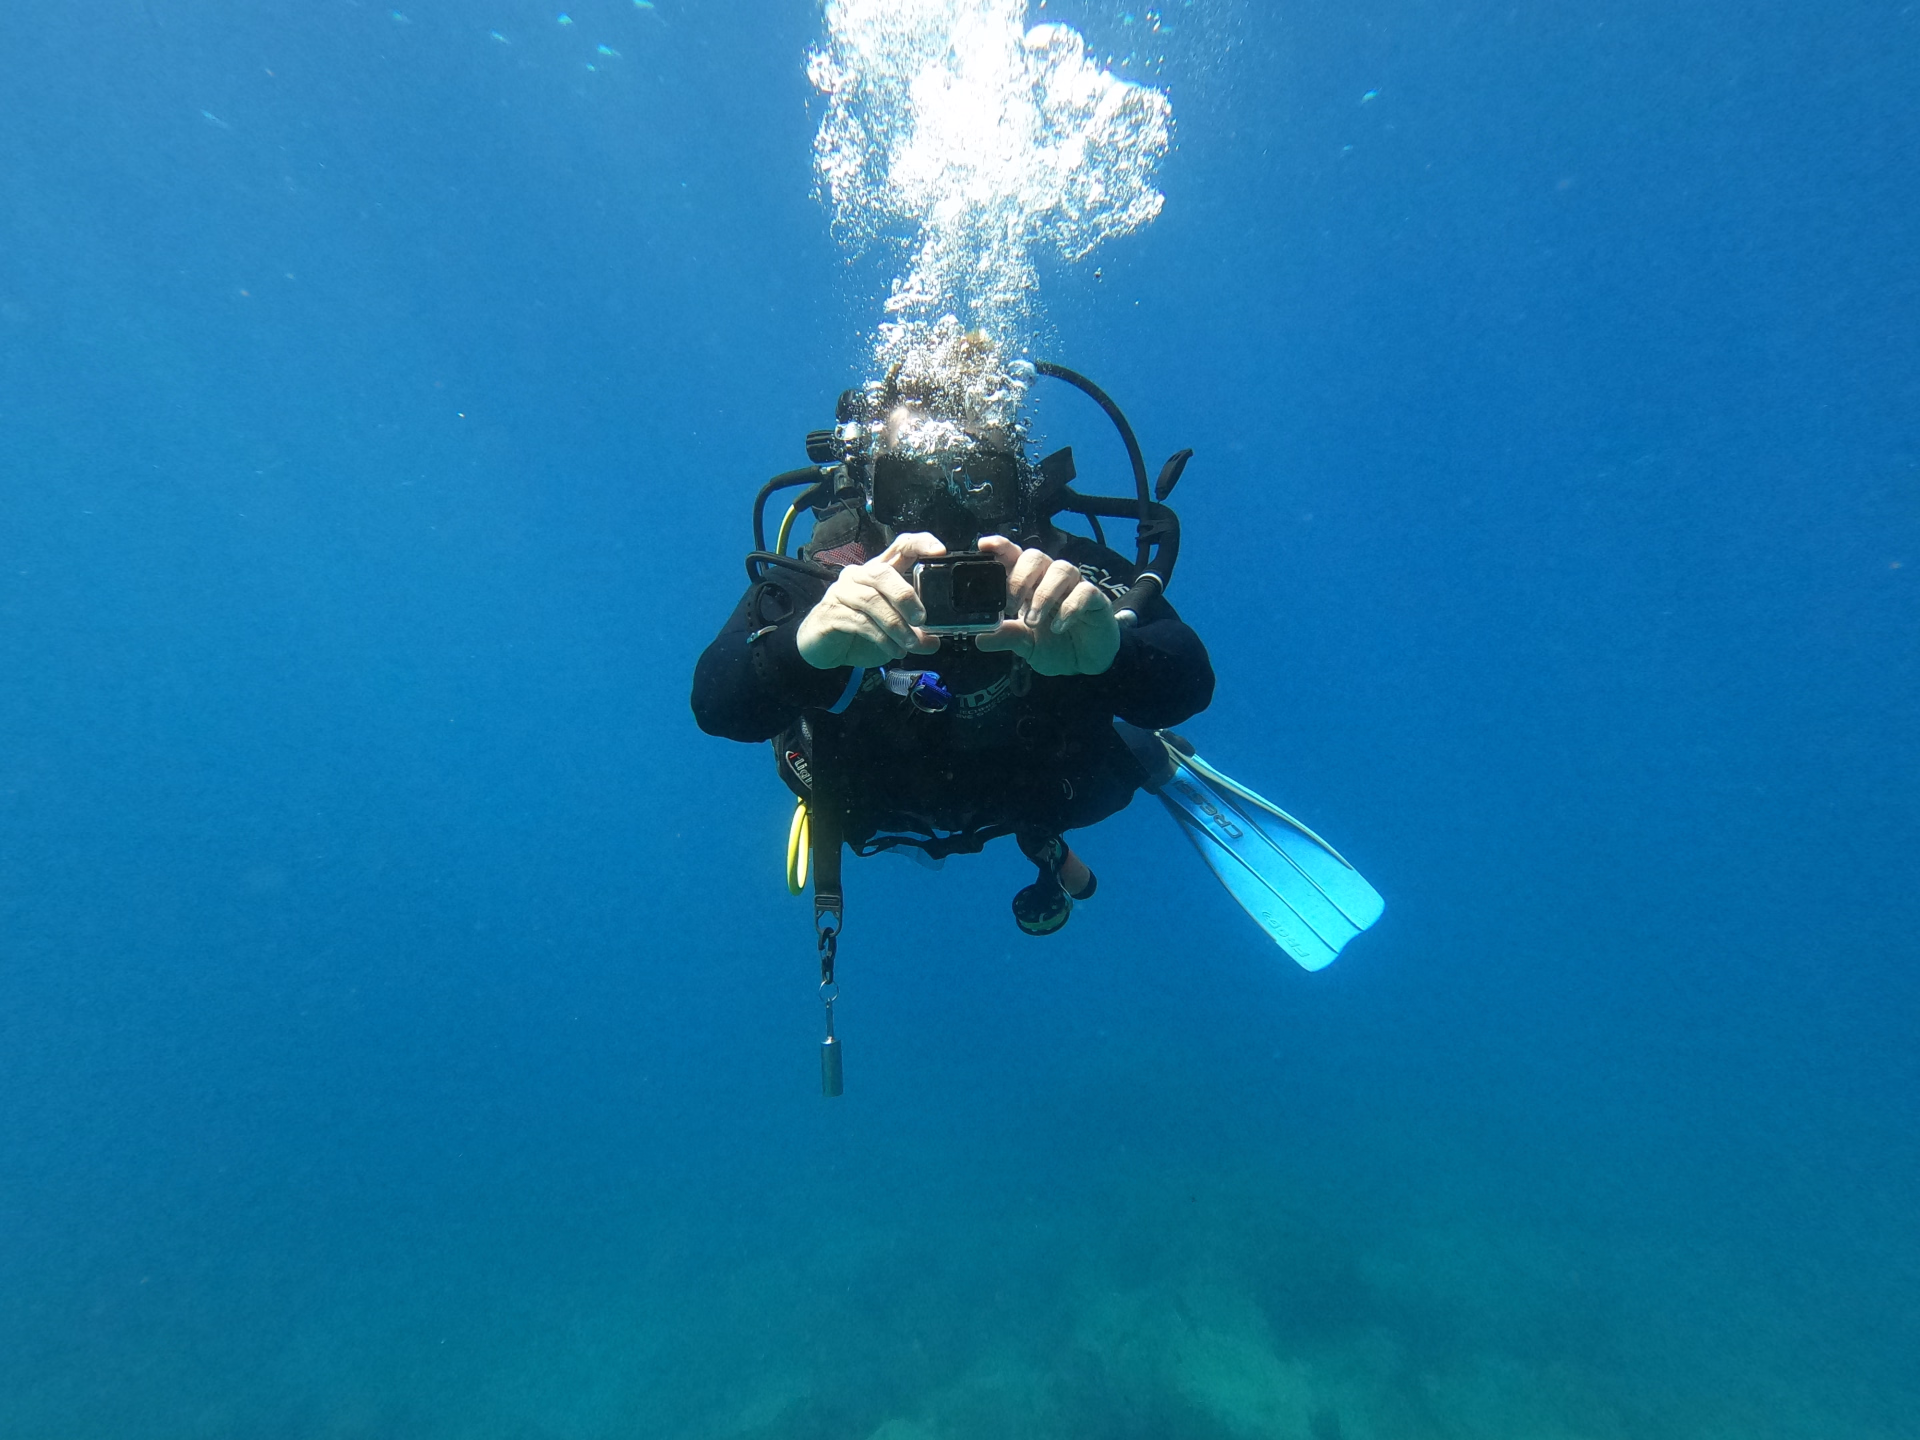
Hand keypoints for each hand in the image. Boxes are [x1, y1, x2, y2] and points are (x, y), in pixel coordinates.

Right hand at [796, 532, 946, 669]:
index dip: (920, 544)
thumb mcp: (892, 629)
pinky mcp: (831, 613)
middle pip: (883, 572)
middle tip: (921, 619)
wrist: (822, 647)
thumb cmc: (858, 631)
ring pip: (872, 600)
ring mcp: (842, 592)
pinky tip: (894, 650)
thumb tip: (935, 641)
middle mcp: (859, 576)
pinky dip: (882, 638)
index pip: (900, 546)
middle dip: (905, 595)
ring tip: (911, 644)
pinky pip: (860, 622)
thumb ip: (913, 630)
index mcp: (879, 572)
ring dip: (896, 625)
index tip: (940, 552)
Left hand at [974, 536, 1119, 676]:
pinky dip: (1069, 608)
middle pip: (1035, 557)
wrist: (1084, 664)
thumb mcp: (1025, 645)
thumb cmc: (1053, 645)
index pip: (1014, 556)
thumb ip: (1007, 637)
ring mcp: (1074, 586)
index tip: (984, 546)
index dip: (1001, 547)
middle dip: (1020, 578)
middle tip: (1011, 606)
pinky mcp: (1096, 598)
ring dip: (1043, 595)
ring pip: (1060, 569)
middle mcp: (1049, 578)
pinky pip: (1084, 591)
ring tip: (1032, 621)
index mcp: (1029, 583)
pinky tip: (1058, 626)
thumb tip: (981, 637)